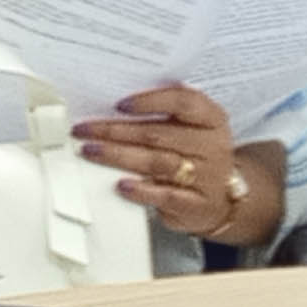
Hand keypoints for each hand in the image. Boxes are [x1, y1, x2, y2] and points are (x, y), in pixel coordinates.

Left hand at [75, 84, 277, 246]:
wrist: (221, 200)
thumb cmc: (197, 158)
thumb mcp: (191, 131)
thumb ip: (164, 116)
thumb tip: (114, 107)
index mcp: (212, 120)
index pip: (185, 103)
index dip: (151, 101)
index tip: (119, 104)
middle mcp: (212, 146)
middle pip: (160, 134)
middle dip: (116, 131)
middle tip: (84, 130)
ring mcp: (206, 176)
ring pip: (158, 163)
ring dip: (119, 156)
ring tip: (90, 151)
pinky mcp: (196, 205)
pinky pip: (166, 196)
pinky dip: (141, 190)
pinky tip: (121, 185)